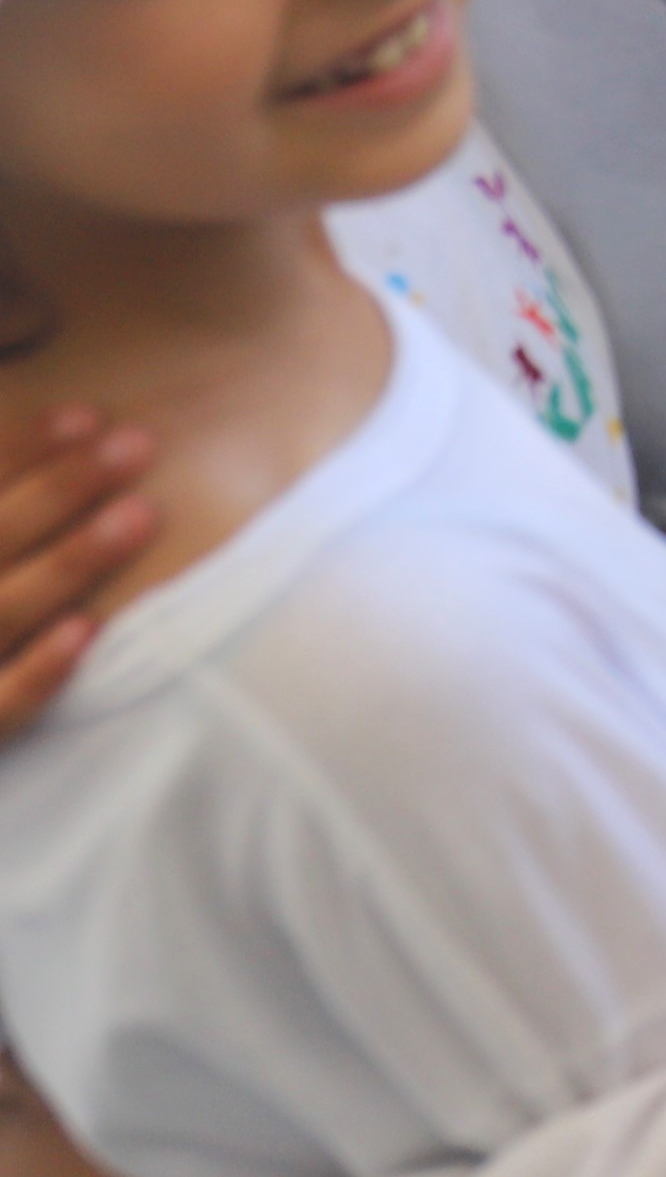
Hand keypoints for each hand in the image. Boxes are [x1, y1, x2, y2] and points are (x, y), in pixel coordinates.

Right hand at [0, 408, 155, 736]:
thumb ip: (21, 523)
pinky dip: (37, 674)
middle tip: (136, 444)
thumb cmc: (3, 628)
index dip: (18, 451)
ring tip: (141, 515)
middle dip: (56, 493)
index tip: (89, 413)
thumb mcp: (7, 563)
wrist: (0, 763)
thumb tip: (85, 430)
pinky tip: (88, 633)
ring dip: (65, 565)